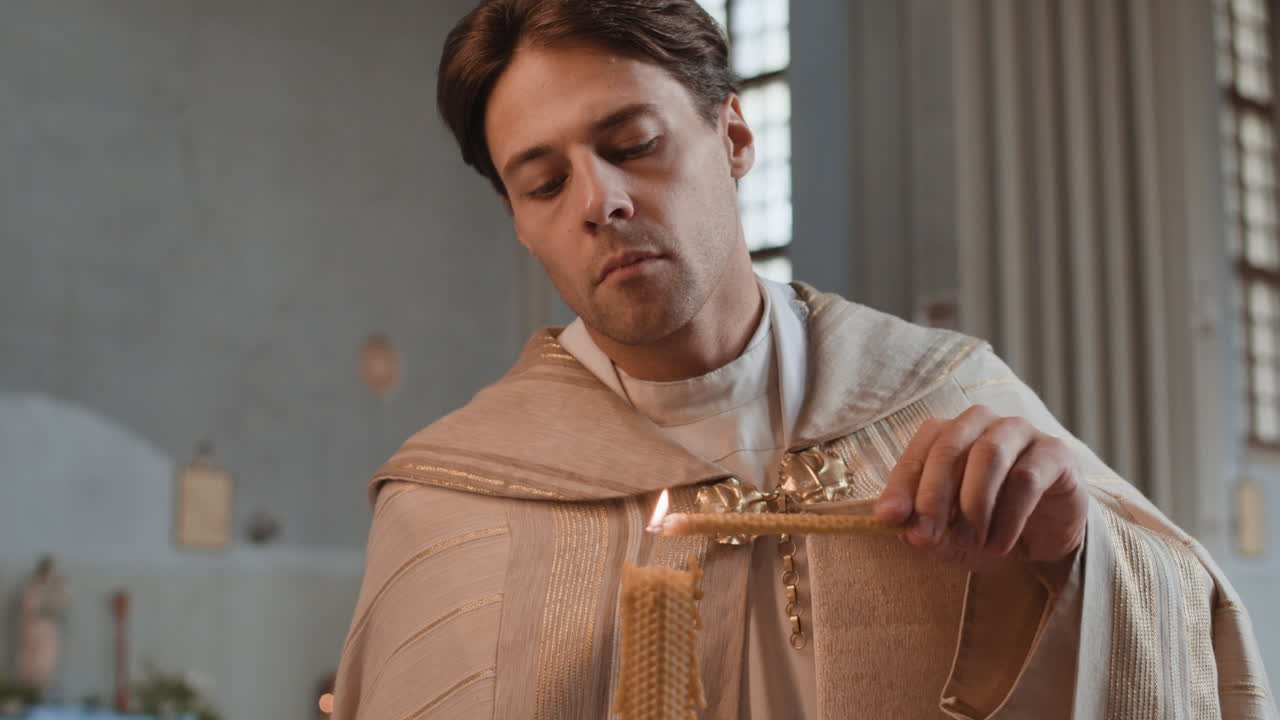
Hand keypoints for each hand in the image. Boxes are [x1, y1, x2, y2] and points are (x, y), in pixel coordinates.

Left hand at [874, 405, 1087, 565]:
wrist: (1046, 537)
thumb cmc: (989, 525)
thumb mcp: (950, 535)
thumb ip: (927, 530)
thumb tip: (904, 531)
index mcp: (948, 433)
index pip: (918, 451)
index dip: (901, 485)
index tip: (889, 518)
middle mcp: (981, 423)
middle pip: (950, 447)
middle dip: (933, 495)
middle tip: (927, 536)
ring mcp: (1020, 432)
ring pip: (988, 456)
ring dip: (973, 506)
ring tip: (970, 543)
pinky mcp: (1054, 453)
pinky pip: (1026, 478)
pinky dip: (1008, 517)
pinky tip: (999, 544)